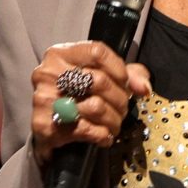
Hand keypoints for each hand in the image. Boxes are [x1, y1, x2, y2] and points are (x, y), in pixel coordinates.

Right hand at [31, 41, 151, 165]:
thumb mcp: (101, 74)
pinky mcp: (43, 125)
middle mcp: (48, 72)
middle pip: (99, 80)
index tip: (125, 82)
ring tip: (116, 123)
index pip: (97, 52)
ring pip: (95, 106)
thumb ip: (128, 74)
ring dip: (113, 119)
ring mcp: (43, 99)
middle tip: (124, 107)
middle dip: (119, 98)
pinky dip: (102, 134)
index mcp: (61, 53)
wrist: (46, 125)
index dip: (118, 68)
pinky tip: (104, 135)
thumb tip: (144, 88)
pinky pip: (85, 130)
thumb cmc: (76, 93)